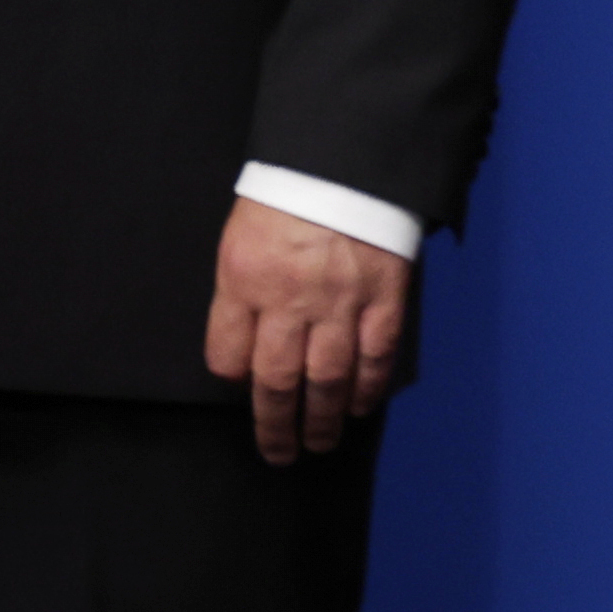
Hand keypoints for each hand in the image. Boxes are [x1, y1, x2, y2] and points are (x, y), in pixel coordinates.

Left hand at [201, 196, 418, 463]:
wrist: (352, 159)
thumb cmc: (289, 196)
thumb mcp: (242, 238)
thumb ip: (239, 293)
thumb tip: (243, 351)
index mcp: (245, 280)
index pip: (227, 353)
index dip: (233, 378)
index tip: (243, 385)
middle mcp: (290, 299)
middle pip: (276, 380)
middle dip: (275, 424)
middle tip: (279, 453)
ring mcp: (341, 301)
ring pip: (327, 378)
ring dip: (321, 419)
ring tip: (318, 442)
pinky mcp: (385, 296)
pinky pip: (376, 354)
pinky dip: (368, 387)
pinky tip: (360, 406)